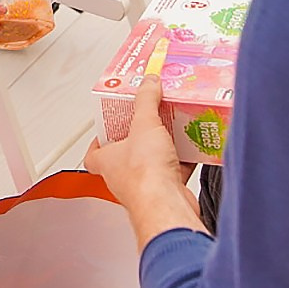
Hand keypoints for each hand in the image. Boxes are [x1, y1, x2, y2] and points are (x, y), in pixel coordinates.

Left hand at [84, 80, 203, 246]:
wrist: (167, 205)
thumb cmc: (144, 175)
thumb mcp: (144, 124)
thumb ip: (146, 100)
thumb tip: (147, 82)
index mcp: (106, 160)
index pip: (93, 151)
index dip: (100, 137)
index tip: (111, 121)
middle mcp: (123, 176)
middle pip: (128, 152)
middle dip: (140, 134)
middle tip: (150, 116)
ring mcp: (146, 185)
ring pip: (154, 161)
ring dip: (164, 145)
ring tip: (175, 124)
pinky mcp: (167, 191)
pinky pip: (176, 170)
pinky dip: (185, 158)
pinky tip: (194, 145)